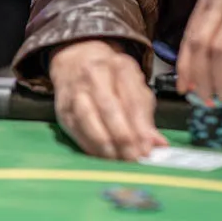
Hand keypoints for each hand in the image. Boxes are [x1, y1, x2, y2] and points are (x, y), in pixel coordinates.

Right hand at [49, 39, 166, 160]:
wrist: (77, 61)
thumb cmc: (111, 76)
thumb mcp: (134, 86)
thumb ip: (145, 115)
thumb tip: (158, 144)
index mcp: (120, 66)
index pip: (132, 100)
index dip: (140, 128)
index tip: (147, 149)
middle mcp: (95, 75)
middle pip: (109, 109)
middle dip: (123, 138)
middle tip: (133, 158)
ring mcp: (76, 91)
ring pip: (89, 119)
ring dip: (105, 144)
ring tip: (118, 160)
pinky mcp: (63, 108)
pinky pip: (76, 130)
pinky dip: (90, 146)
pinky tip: (102, 156)